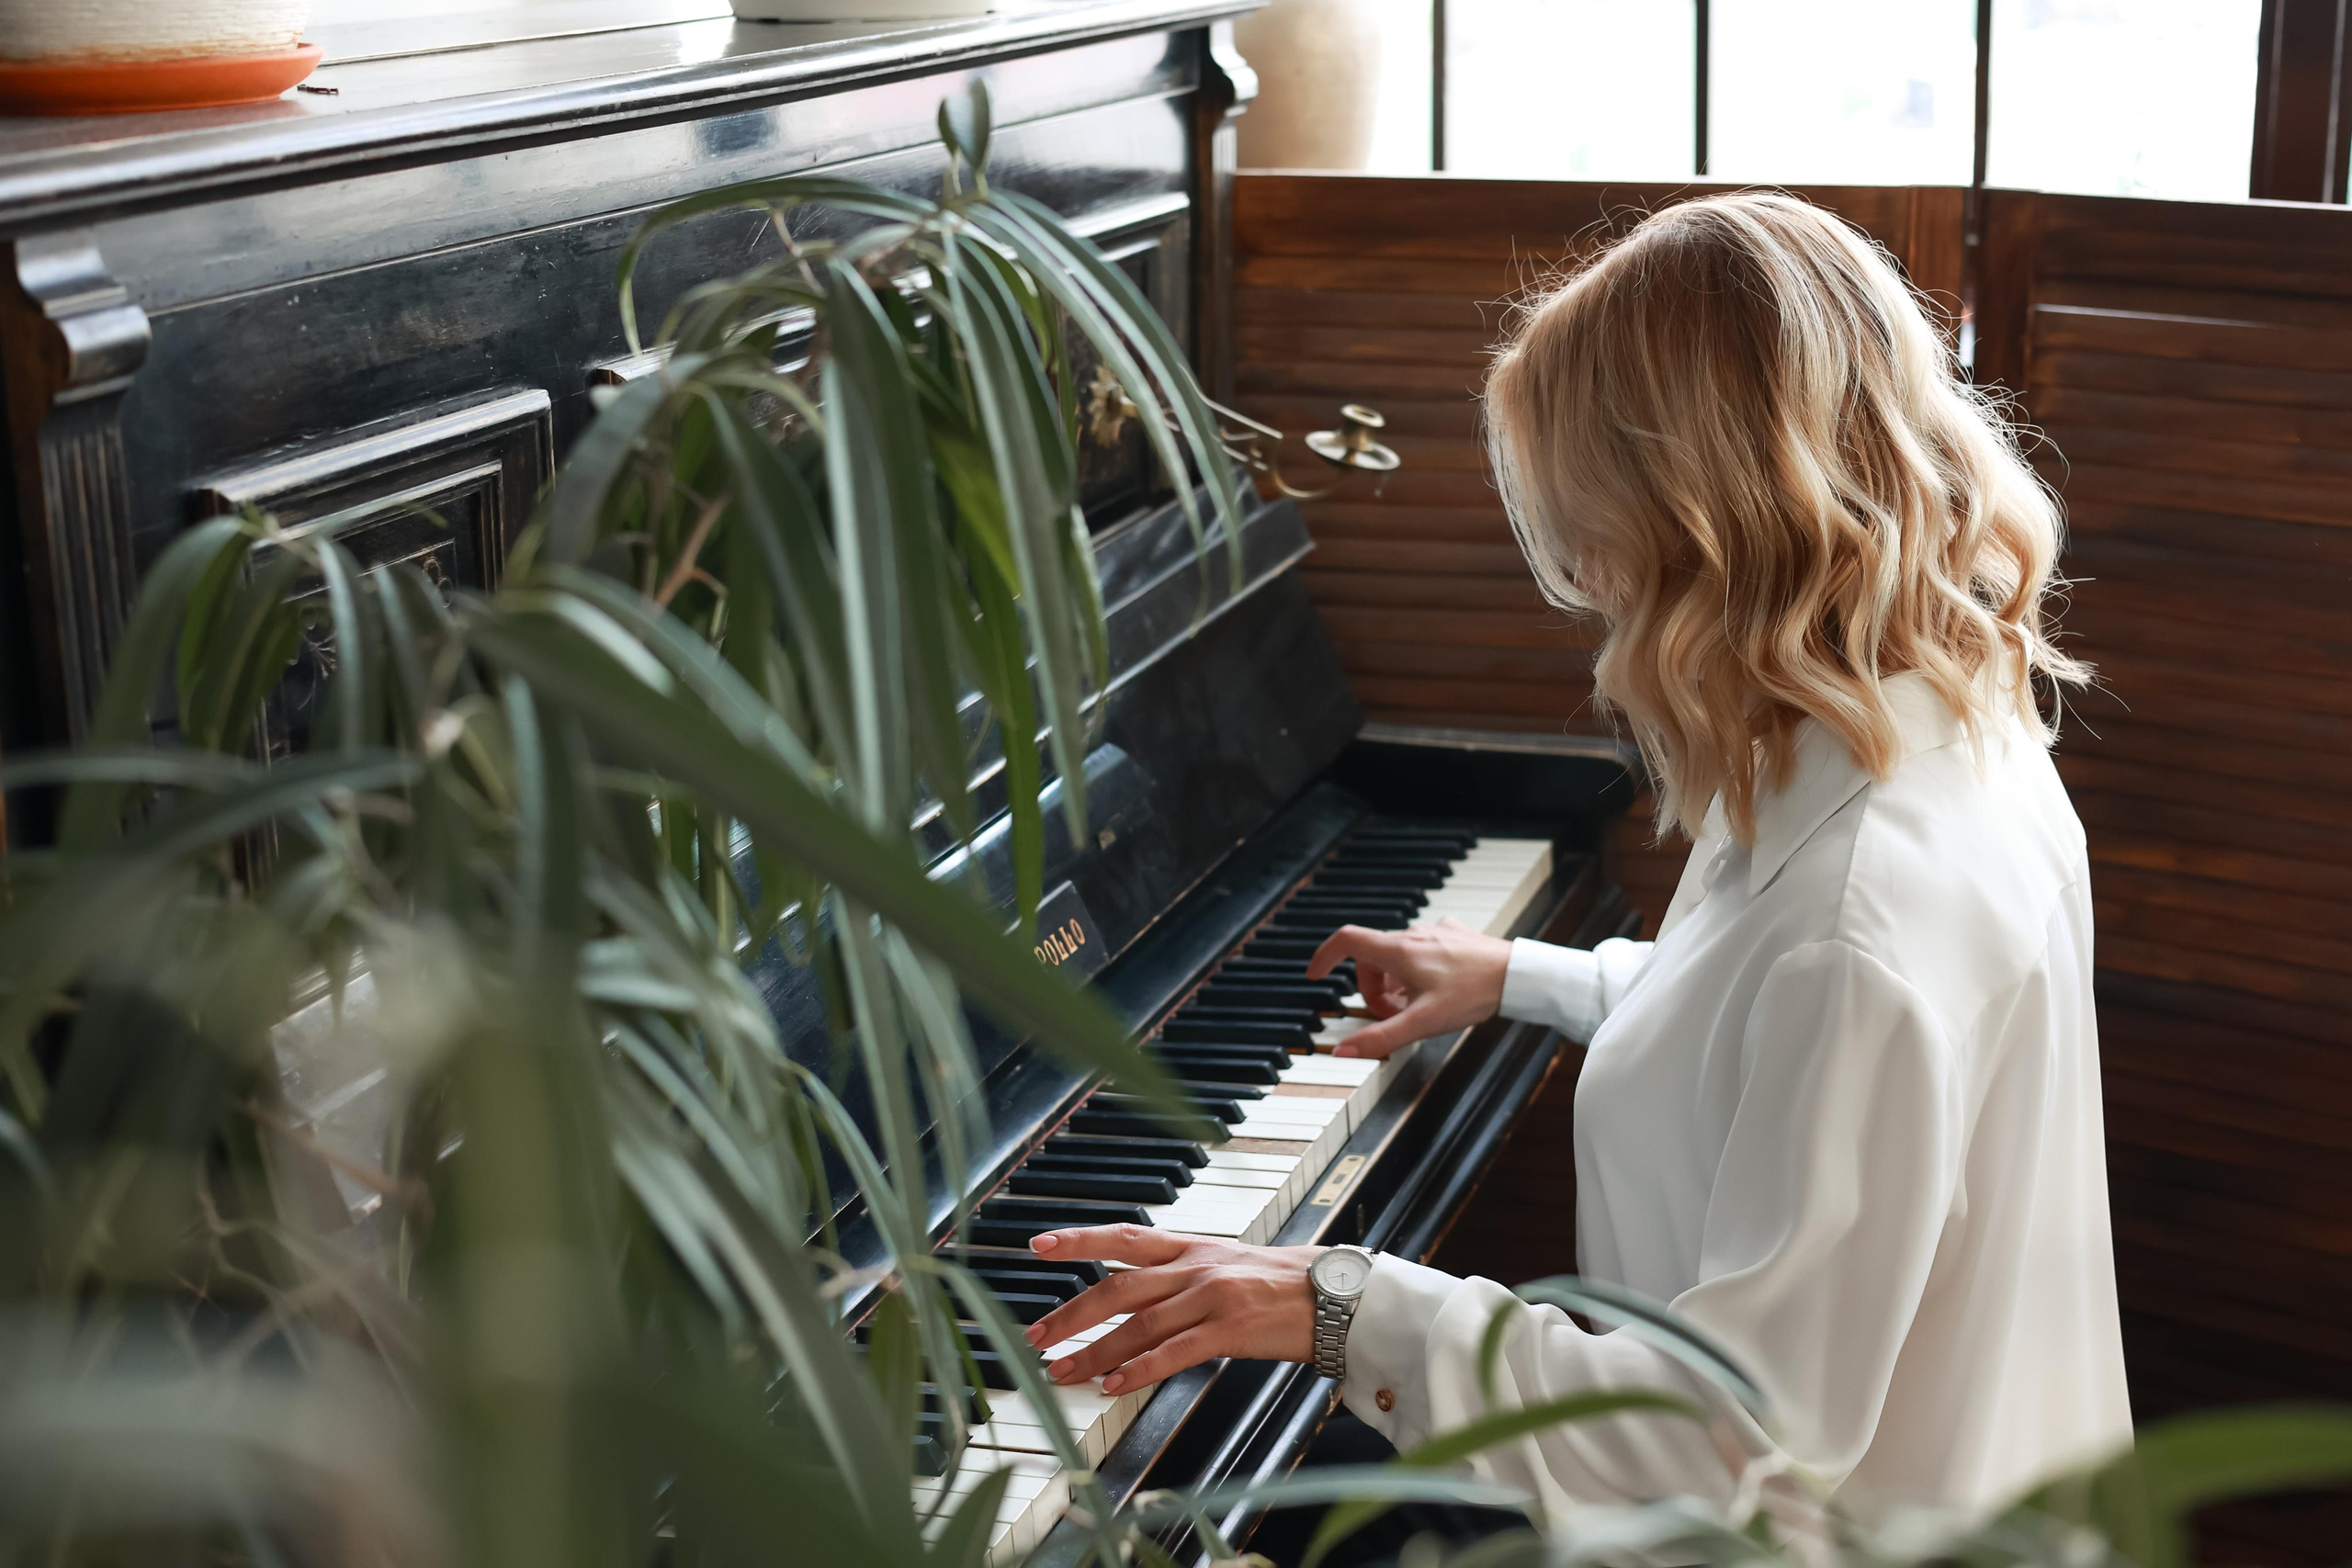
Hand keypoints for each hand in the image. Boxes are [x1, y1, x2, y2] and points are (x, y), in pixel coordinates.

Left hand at [1019, 1225, 1319, 1393]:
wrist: (1338, 1295)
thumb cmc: (1285, 1284)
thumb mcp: (1229, 1264)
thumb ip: (1186, 1274)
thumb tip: (1144, 1290)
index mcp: (1192, 1248)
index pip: (1124, 1237)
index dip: (1080, 1239)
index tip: (1040, 1244)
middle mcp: (1195, 1267)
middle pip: (1117, 1287)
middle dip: (1070, 1313)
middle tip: (1035, 1336)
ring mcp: (1211, 1297)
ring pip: (1137, 1324)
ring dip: (1092, 1351)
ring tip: (1061, 1371)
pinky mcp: (1230, 1329)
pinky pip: (1173, 1352)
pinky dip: (1138, 1369)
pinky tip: (1113, 1384)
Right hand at [1305, 916, 1511, 1058]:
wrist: (1518, 975)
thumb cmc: (1473, 994)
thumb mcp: (1422, 1023)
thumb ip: (1381, 1038)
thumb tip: (1345, 1050)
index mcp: (1399, 950)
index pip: (1346, 940)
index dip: (1325, 956)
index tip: (1317, 975)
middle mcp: (1413, 935)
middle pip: (1372, 957)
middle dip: (1372, 988)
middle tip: (1389, 1015)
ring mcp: (1435, 931)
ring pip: (1398, 954)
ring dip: (1395, 982)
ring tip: (1415, 1007)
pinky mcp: (1454, 934)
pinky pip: (1422, 948)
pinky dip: (1417, 969)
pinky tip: (1436, 986)